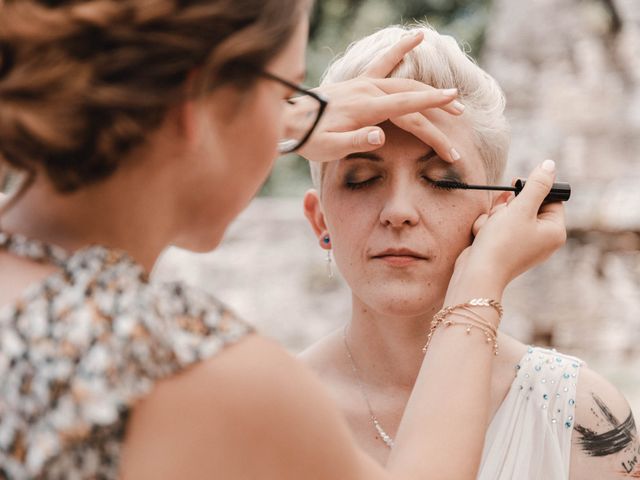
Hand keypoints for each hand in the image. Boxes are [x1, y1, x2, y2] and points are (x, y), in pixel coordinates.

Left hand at [298, 32, 464, 162]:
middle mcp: (368, 91)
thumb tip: (380, 135)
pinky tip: (417, 37)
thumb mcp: (329, 148)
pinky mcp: (359, 81)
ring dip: (428, 88)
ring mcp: (364, 83)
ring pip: (405, 81)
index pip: (406, 106)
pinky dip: (401, 49)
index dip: (432, 104)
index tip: (454, 103)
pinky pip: (384, 62)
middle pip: (411, 96)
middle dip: (438, 104)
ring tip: (452, 96)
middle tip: (460, 114)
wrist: (289, 120)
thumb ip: (355, 141)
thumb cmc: (310, 138)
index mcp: (365, 108)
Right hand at [452, 160, 566, 291]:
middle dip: (508, 206)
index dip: (532, 190)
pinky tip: (481, 236)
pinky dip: (487, 228)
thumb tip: (549, 165)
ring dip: (494, 216)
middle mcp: (542, 239)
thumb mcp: (521, 209)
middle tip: (501, 213)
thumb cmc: (502, 243)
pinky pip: (497, 228)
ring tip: (489, 228)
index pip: (551, 199)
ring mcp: (522, 245)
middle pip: (527, 205)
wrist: (477, 274)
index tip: (516, 186)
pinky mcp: (504, 248)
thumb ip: (536, 185)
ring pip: (508, 215)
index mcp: (554, 231)